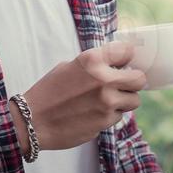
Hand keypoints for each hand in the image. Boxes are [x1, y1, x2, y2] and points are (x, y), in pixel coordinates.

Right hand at [14, 41, 146, 151]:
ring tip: (107, 101)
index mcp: (92, 60)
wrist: (32, 121)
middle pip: (140, 79)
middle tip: (124, 84)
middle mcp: (103, 80)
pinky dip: (111, 115)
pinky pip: (119, 116)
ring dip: (124, 101)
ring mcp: (106, 102)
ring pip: (133, 101)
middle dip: (133, 82)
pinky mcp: (105, 122)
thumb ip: (94, 64)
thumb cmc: (48, 92)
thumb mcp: (68, 66)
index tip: (126, 62)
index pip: (127, 51)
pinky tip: (94, 114)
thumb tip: (116, 64)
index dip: (128, 57)